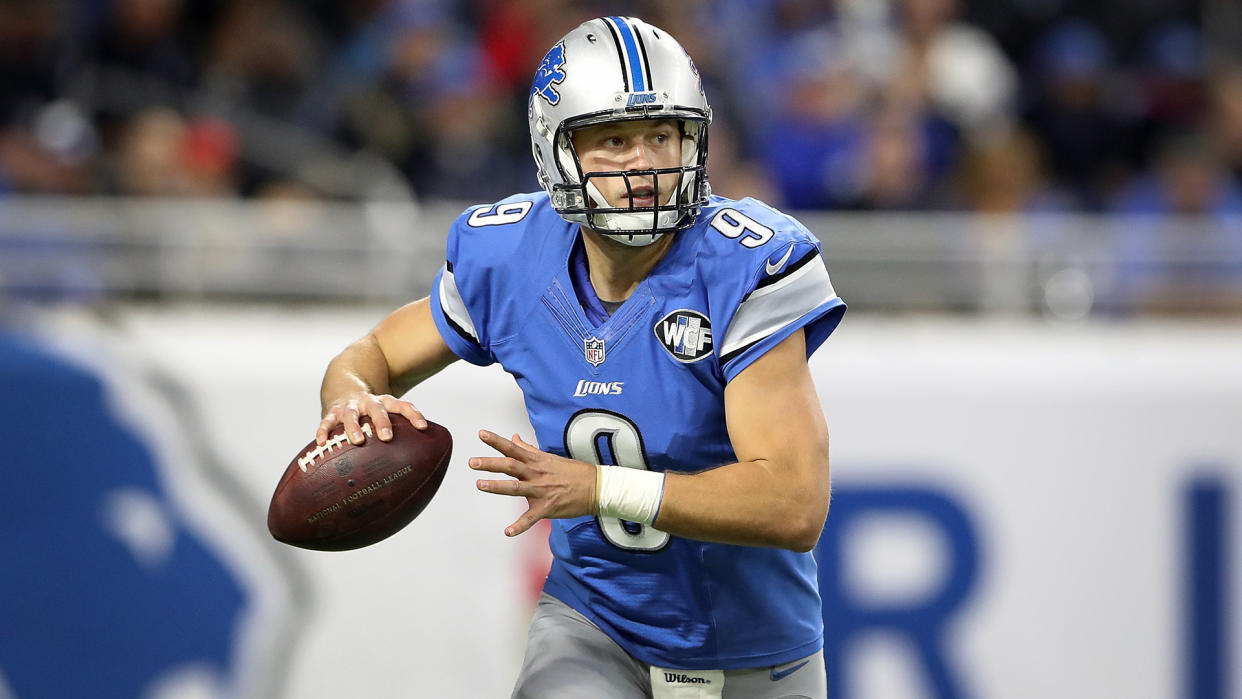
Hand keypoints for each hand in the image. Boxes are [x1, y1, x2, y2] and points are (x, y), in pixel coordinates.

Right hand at [317, 393, 427, 445]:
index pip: (403, 406)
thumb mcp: (385, 415)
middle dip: (382, 422)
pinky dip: (324, 430)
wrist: (345, 388)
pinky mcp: (332, 412)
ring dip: (354, 427)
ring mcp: (350, 406)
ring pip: (351, 414)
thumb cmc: (371, 413)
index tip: (423, 428)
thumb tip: (416, 468)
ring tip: (357, 441)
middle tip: (387, 438)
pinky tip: (322, 442)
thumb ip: (399, 434)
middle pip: (377, 409)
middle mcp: (369, 402)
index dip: (414, 415)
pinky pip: (327, 421)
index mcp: (386, 403)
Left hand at [470, 430, 596, 536]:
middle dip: (490, 464)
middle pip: (510, 466)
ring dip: (497, 486)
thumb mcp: (550, 458)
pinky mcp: (547, 508)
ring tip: (480, 485)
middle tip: (472, 462)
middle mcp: (536, 474)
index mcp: (537, 461)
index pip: (513, 448)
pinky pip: (530, 519)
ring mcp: (541, 491)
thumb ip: (529, 449)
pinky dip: (519, 526)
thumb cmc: (573, 472)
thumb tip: (514, 438)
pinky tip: (507, 532)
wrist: (596, 488)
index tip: (481, 434)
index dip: (496, 441)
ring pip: (515, 488)